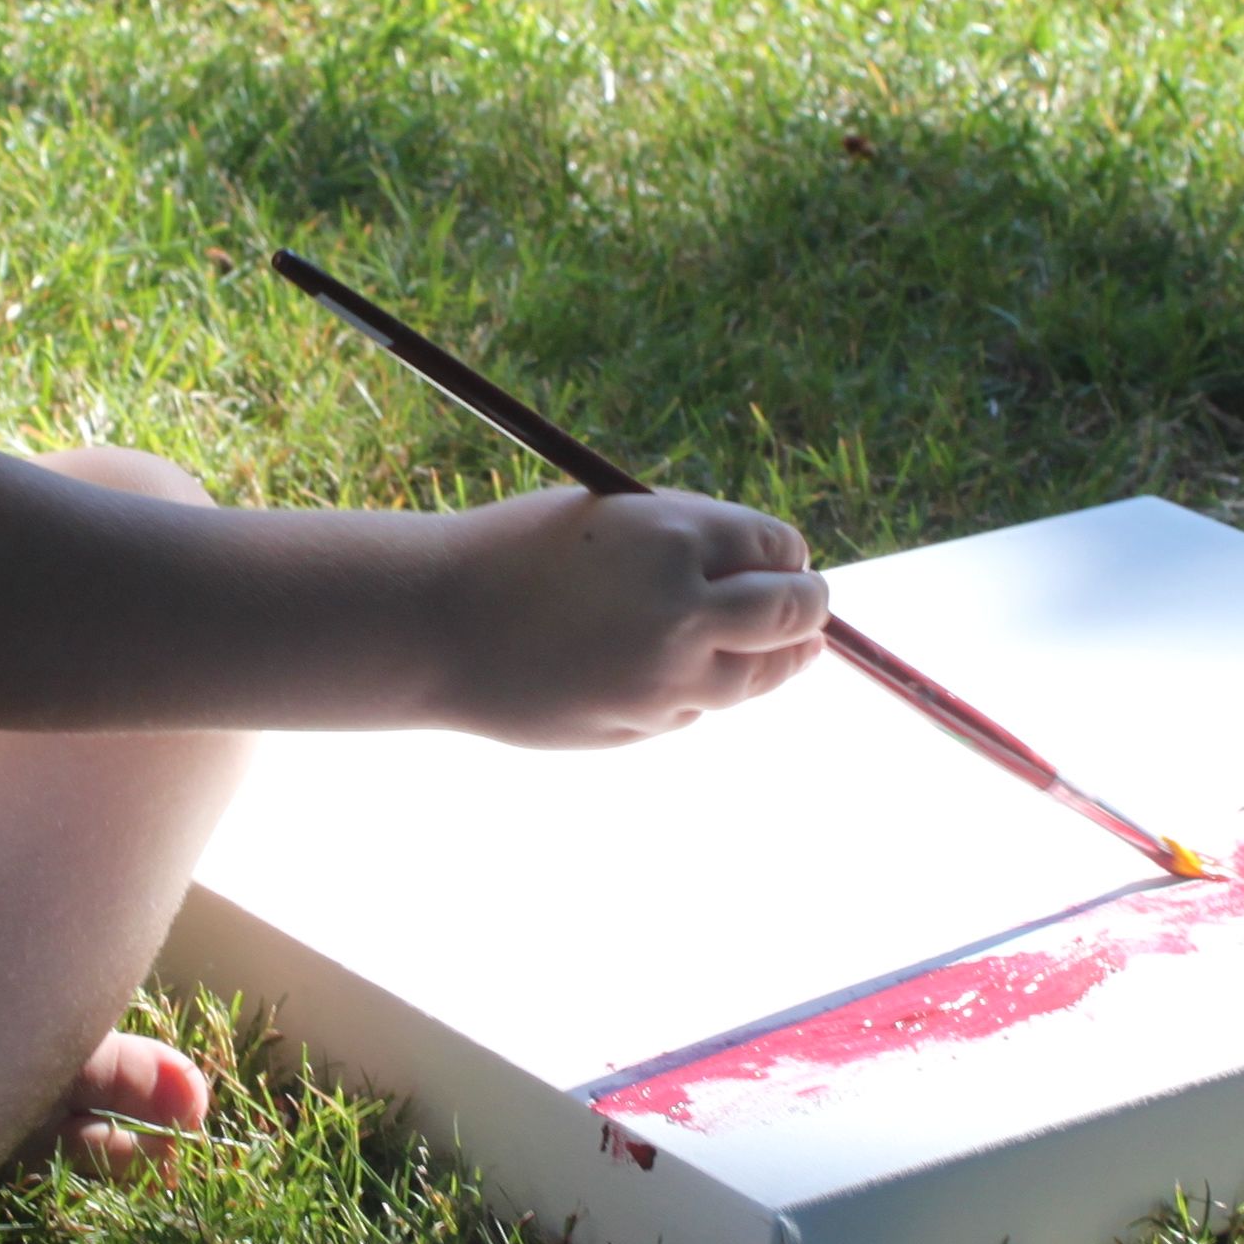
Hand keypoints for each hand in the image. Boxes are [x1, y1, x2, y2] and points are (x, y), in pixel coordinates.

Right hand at [436, 485, 828, 746]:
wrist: (436, 627)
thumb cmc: (514, 555)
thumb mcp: (609, 519)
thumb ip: (683, 540)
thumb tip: (765, 569)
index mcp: (674, 534)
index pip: (776, 546)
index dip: (785, 554)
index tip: (783, 561)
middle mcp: (684, 606)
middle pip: (793, 612)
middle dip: (808, 606)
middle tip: (807, 605)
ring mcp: (667, 675)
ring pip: (760, 674)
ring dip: (775, 658)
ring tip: (781, 647)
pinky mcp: (645, 723)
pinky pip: (698, 706)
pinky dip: (699, 689)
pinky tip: (671, 672)